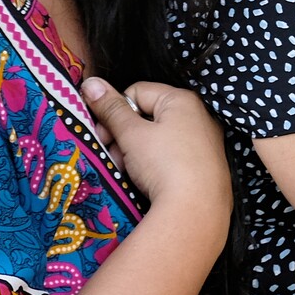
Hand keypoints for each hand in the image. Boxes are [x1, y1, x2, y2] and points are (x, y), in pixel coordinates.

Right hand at [83, 79, 231, 216]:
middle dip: (123, 136)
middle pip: (146, 116)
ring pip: (156, 139)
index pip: (137, 92)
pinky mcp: (203, 165)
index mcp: (182, 100)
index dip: (115, 111)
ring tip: (127, 171)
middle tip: (113, 156)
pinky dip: (153, 165)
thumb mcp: (132, 134)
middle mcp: (198, 116)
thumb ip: (110, 109)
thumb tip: (91, 84)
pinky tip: (143, 181)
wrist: (196, 210)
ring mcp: (203, 142)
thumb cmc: (165, 164)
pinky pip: (170, 156)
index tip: (103, 135)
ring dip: (134, 153)